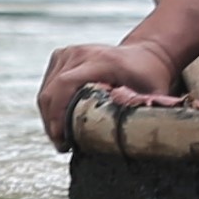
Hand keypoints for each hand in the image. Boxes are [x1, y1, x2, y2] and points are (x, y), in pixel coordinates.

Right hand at [40, 36, 184, 130]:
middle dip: (52, 123)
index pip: (65, 85)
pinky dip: (50, 106)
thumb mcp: (152, 95)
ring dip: (49, 117)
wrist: (144, 54)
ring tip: (61, 137)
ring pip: (46, 91)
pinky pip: (47, 86)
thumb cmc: (149, 76)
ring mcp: (68, 53)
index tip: (61, 139)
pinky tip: (60, 121)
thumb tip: (140, 137)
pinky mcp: (61, 56)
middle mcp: (81, 53)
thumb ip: (144, 112)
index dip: (57, 114)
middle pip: (51, 91)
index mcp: (102, 61)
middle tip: (62, 145)